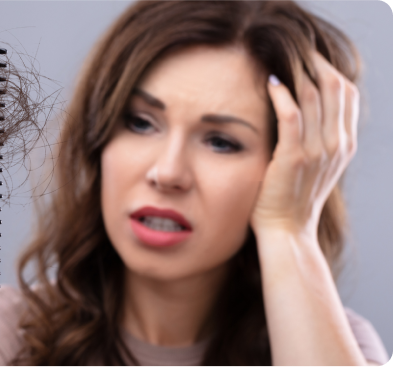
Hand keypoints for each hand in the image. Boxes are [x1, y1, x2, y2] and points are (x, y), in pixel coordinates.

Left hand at [249, 50, 359, 237]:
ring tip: (282, 61)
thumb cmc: (294, 198)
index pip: (347, 94)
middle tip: (296, 52)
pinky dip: (282, 95)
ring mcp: (317, 151)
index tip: (311, 59)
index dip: (330, 71)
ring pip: (315, 96)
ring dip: (298, 74)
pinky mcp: (294, 157)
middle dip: (316, 65)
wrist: (288, 230)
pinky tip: (272, 83)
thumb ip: (319, 139)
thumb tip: (308, 112)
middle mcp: (336, 144)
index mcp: (344, 144)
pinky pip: (292, 115)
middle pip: (335, 88)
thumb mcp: (317, 166)